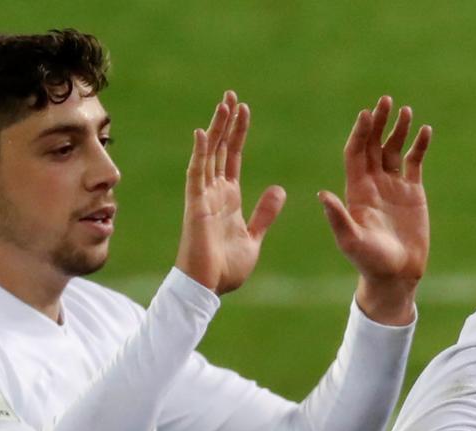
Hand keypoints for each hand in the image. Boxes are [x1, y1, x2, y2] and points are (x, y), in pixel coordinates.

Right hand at [177, 91, 285, 293]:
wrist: (209, 289)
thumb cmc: (227, 269)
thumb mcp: (254, 236)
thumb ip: (264, 213)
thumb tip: (278, 189)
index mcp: (229, 199)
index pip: (234, 158)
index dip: (238, 133)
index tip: (243, 110)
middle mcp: (215, 193)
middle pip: (221, 149)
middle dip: (227, 122)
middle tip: (232, 95)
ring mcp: (204, 198)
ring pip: (210, 155)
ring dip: (216, 129)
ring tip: (224, 104)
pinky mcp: (196, 207)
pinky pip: (197, 175)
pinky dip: (200, 154)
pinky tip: (202, 133)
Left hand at [318, 96, 431, 324]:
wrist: (395, 275)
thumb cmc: (370, 261)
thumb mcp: (351, 241)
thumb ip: (338, 217)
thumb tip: (322, 194)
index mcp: (356, 190)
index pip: (355, 153)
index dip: (360, 133)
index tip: (366, 114)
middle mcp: (373, 183)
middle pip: (373, 145)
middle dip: (378, 122)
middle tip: (385, 100)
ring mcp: (393, 186)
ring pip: (394, 149)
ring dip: (399, 129)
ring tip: (406, 110)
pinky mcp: (413, 192)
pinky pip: (415, 162)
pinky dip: (420, 145)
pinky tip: (425, 130)